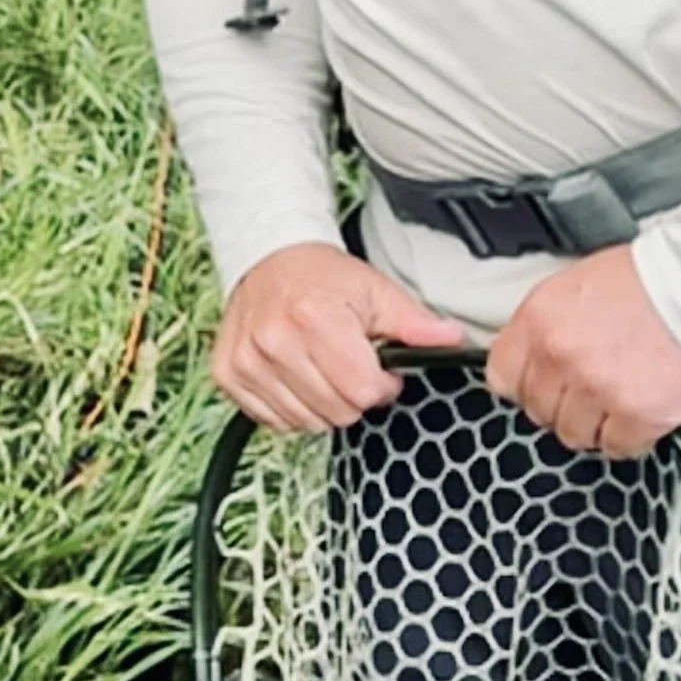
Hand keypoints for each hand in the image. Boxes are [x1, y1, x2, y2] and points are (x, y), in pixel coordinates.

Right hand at [212, 242, 472, 435]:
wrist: (268, 258)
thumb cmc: (323, 277)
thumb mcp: (375, 290)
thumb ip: (414, 322)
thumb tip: (452, 340)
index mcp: (315, 319)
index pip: (363, 392)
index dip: (381, 384)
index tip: (377, 365)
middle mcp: (274, 341)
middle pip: (336, 412)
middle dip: (353, 395)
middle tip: (348, 364)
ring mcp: (246, 361)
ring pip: (305, 423)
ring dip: (322, 404)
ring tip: (321, 367)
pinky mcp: (228, 374)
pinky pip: (273, 420)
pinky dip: (291, 407)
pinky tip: (295, 376)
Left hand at [484, 245, 680, 457]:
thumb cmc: (653, 277)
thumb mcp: (579, 283)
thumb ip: (550, 322)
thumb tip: (536, 354)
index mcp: (539, 318)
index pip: (502, 376)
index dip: (524, 385)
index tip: (543, 386)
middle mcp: (559, 356)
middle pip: (539, 410)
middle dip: (562, 406)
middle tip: (589, 394)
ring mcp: (597, 388)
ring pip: (574, 435)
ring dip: (593, 426)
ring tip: (616, 406)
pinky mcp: (638, 415)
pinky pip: (618, 447)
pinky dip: (628, 439)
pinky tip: (642, 417)